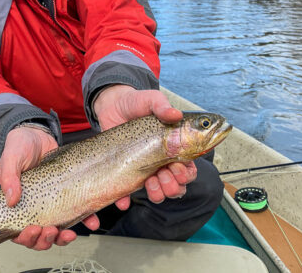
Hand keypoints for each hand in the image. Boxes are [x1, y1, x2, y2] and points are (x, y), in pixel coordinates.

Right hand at [0, 125, 98, 249]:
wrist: (37, 134)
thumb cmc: (19, 147)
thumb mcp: (11, 158)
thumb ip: (9, 177)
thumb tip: (11, 199)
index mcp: (16, 205)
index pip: (17, 232)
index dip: (25, 237)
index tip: (34, 229)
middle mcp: (34, 209)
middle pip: (38, 237)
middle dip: (45, 240)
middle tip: (52, 230)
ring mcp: (51, 204)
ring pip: (57, 231)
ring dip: (63, 237)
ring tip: (70, 233)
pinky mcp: (67, 196)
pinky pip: (75, 213)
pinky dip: (84, 220)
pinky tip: (91, 220)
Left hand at [93, 85, 197, 206]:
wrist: (112, 105)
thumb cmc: (137, 103)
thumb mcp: (151, 101)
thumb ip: (162, 106)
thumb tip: (174, 113)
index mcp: (174, 147)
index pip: (189, 168)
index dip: (187, 174)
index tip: (178, 167)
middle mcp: (162, 161)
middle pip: (177, 185)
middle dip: (174, 186)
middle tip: (165, 174)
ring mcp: (144, 168)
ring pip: (158, 192)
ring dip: (158, 194)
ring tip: (150, 182)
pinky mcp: (125, 171)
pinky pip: (127, 194)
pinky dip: (126, 200)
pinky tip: (123, 200)